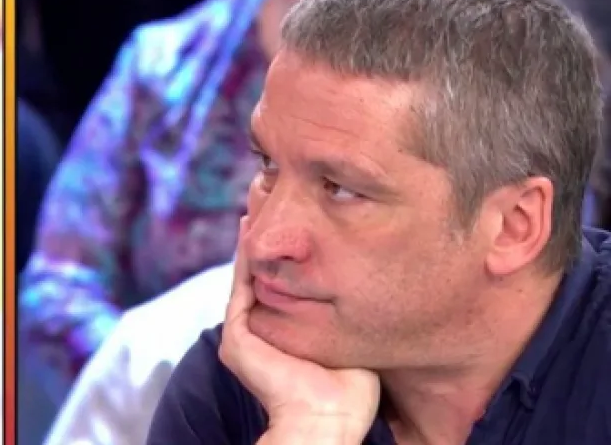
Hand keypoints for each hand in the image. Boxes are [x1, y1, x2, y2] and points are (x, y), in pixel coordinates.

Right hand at [219, 217, 379, 441]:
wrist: (329, 420)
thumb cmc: (351, 390)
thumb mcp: (352, 335)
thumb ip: (349, 308)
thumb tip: (375, 279)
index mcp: (279, 334)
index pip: (278, 279)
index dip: (284, 246)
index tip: (296, 211)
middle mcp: (256, 332)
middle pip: (258, 269)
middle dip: (265, 230)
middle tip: (269, 190)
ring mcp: (243, 334)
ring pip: (247, 272)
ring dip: (253, 234)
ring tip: (259, 198)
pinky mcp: (237, 338)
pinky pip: (242, 286)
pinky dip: (247, 255)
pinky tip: (254, 226)